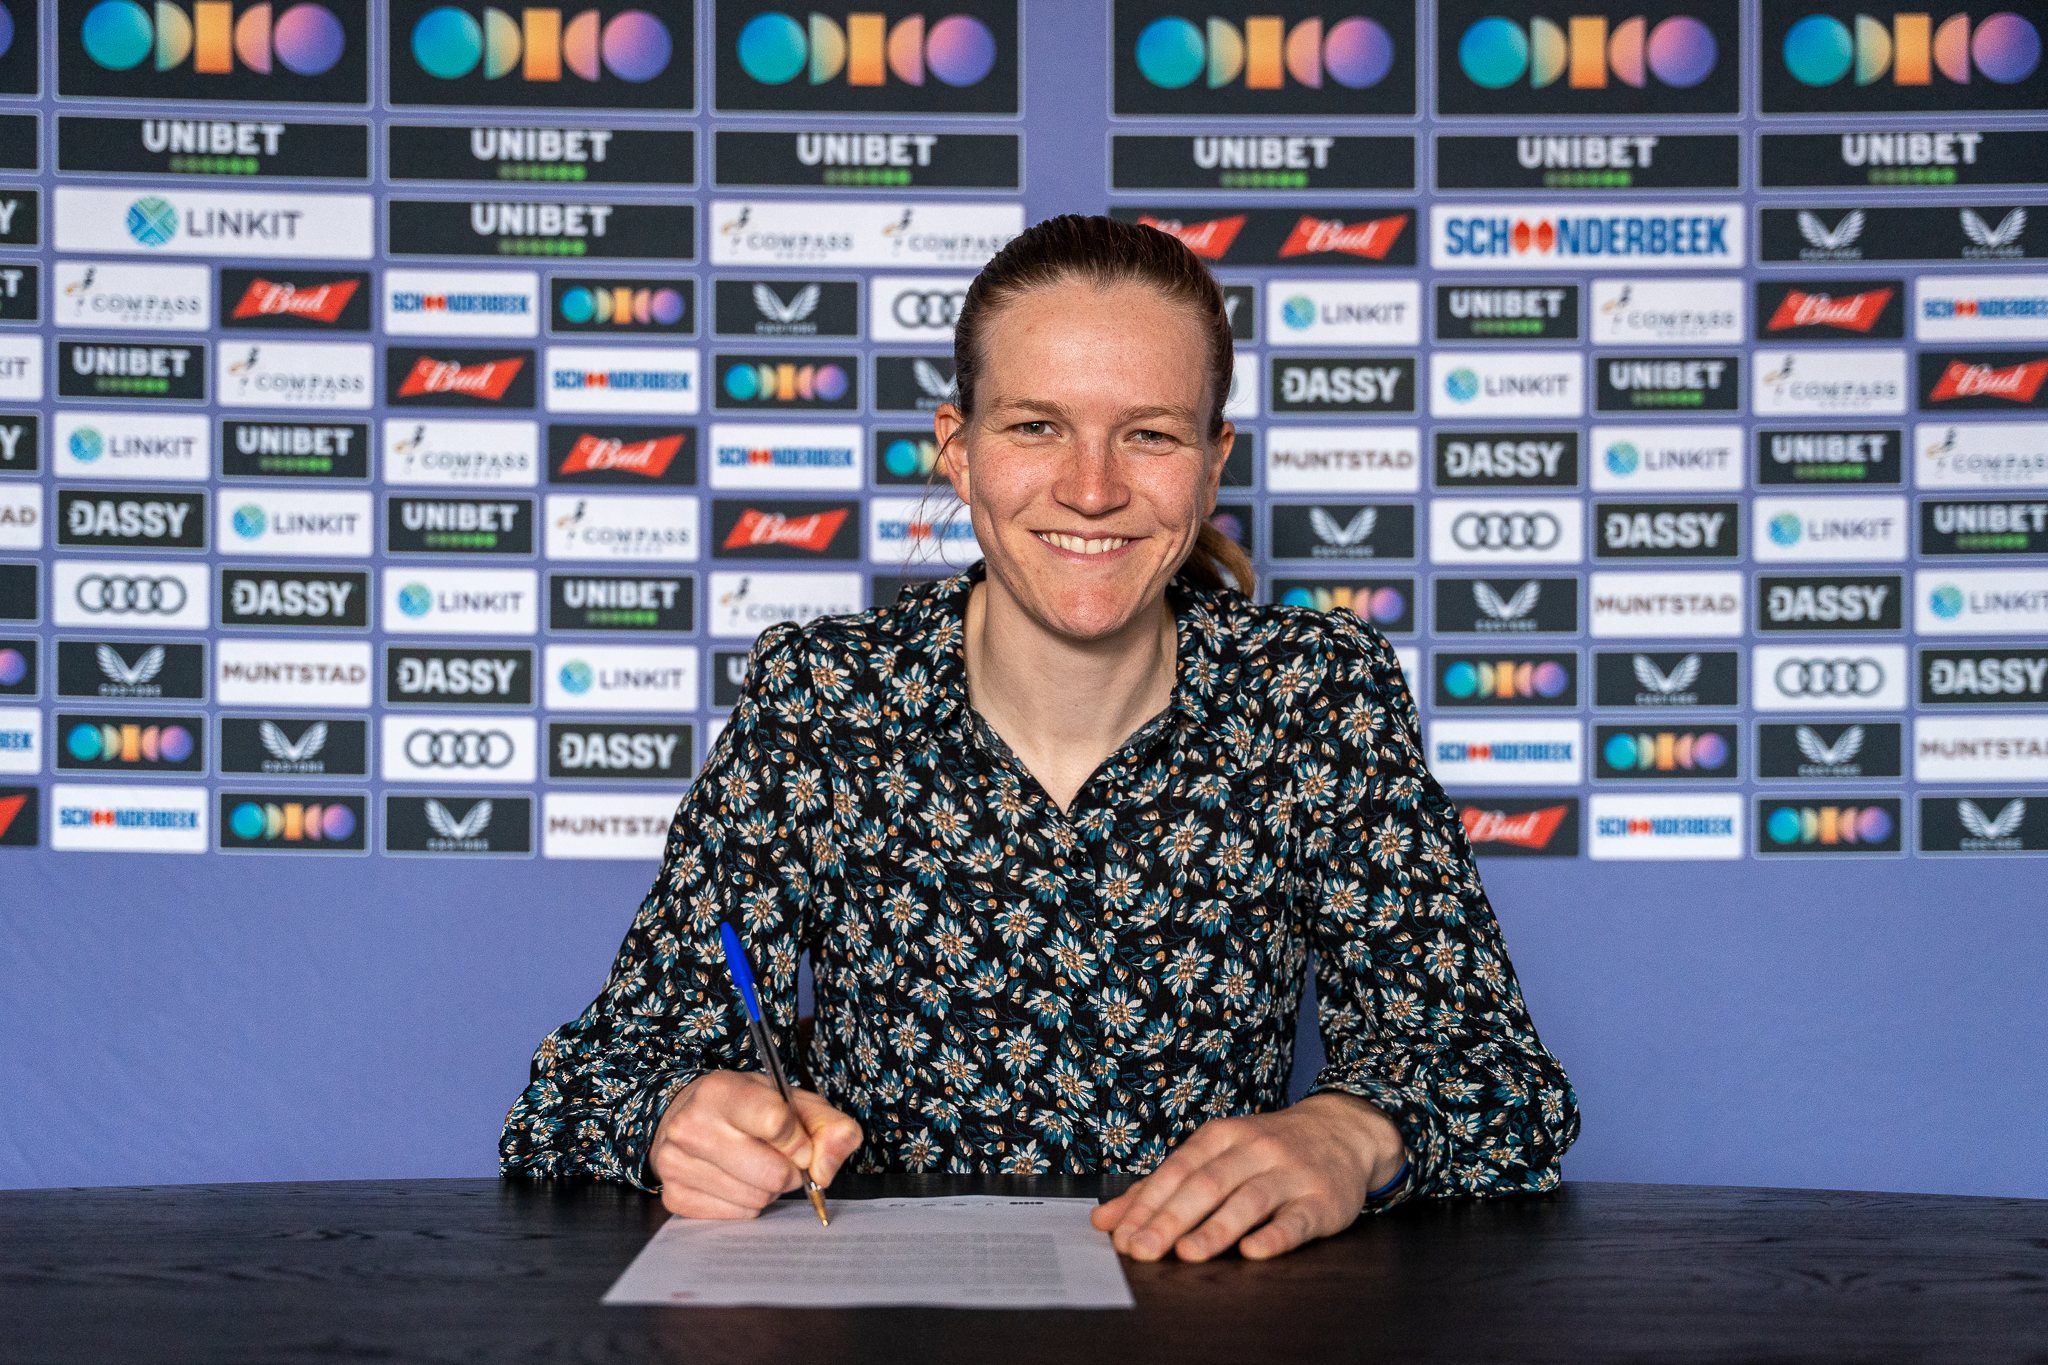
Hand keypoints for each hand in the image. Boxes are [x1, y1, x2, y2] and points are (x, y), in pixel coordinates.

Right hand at [649, 1071, 863, 1218]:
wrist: (690, 1115)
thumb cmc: (751, 1108)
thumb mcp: (794, 1102)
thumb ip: (829, 1127)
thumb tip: (825, 1170)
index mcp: (720, 1090)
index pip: (777, 1123)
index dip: (799, 1139)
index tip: (798, 1138)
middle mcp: (690, 1125)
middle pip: (772, 1173)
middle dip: (788, 1170)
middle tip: (779, 1156)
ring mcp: (675, 1163)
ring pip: (755, 1199)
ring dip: (768, 1188)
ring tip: (755, 1164)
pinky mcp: (673, 1196)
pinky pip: (736, 1216)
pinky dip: (745, 1203)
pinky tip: (735, 1179)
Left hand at [1089, 1093, 1405, 1261]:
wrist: (1342, 1132)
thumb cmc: (1266, 1150)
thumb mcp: (1215, 1155)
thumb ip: (1161, 1188)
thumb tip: (1105, 1221)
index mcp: (1221, 1136)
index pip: (1177, 1170)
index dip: (1148, 1203)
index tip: (1122, 1235)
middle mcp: (1254, 1150)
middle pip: (1207, 1185)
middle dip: (1171, 1219)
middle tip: (1143, 1250)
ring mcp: (1289, 1174)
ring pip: (1248, 1201)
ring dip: (1216, 1228)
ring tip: (1187, 1253)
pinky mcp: (1322, 1200)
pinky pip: (1297, 1220)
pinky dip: (1275, 1235)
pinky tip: (1254, 1251)